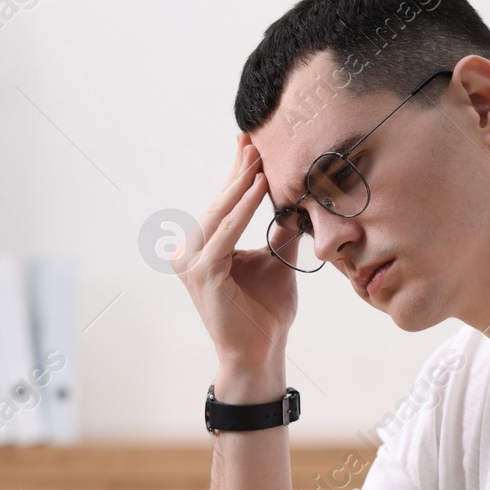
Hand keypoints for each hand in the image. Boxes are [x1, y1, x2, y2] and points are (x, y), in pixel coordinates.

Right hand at [173, 133, 298, 372]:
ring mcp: (192, 263)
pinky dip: (243, 209)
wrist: (260, 352)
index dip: (238, 173)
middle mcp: (191, 253)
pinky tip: (260, 187)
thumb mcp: (278, 262)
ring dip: (242, 184)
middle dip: (239, 170)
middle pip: (220, 203)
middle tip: (255, 137)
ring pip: (220, 214)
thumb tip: (299, 202)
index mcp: (205, 248)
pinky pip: (225, 234)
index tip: (253, 142)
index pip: (224, 204)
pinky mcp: (202, 274)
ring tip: (259, 156)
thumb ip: (281, 233)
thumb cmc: (266, 313)